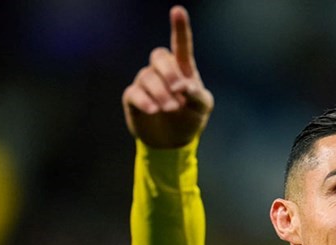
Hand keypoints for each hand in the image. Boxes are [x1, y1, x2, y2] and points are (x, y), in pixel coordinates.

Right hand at [122, 6, 213, 147]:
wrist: (172, 141)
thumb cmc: (190, 118)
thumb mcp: (202, 108)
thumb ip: (198, 96)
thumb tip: (184, 87)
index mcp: (183, 69)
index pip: (181, 45)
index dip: (179, 28)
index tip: (177, 11)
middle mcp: (163, 71)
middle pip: (159, 56)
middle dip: (169, 71)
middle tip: (178, 91)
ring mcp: (146, 83)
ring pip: (147, 76)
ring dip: (161, 93)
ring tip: (171, 108)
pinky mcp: (133, 97)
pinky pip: (135, 92)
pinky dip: (146, 101)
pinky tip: (154, 110)